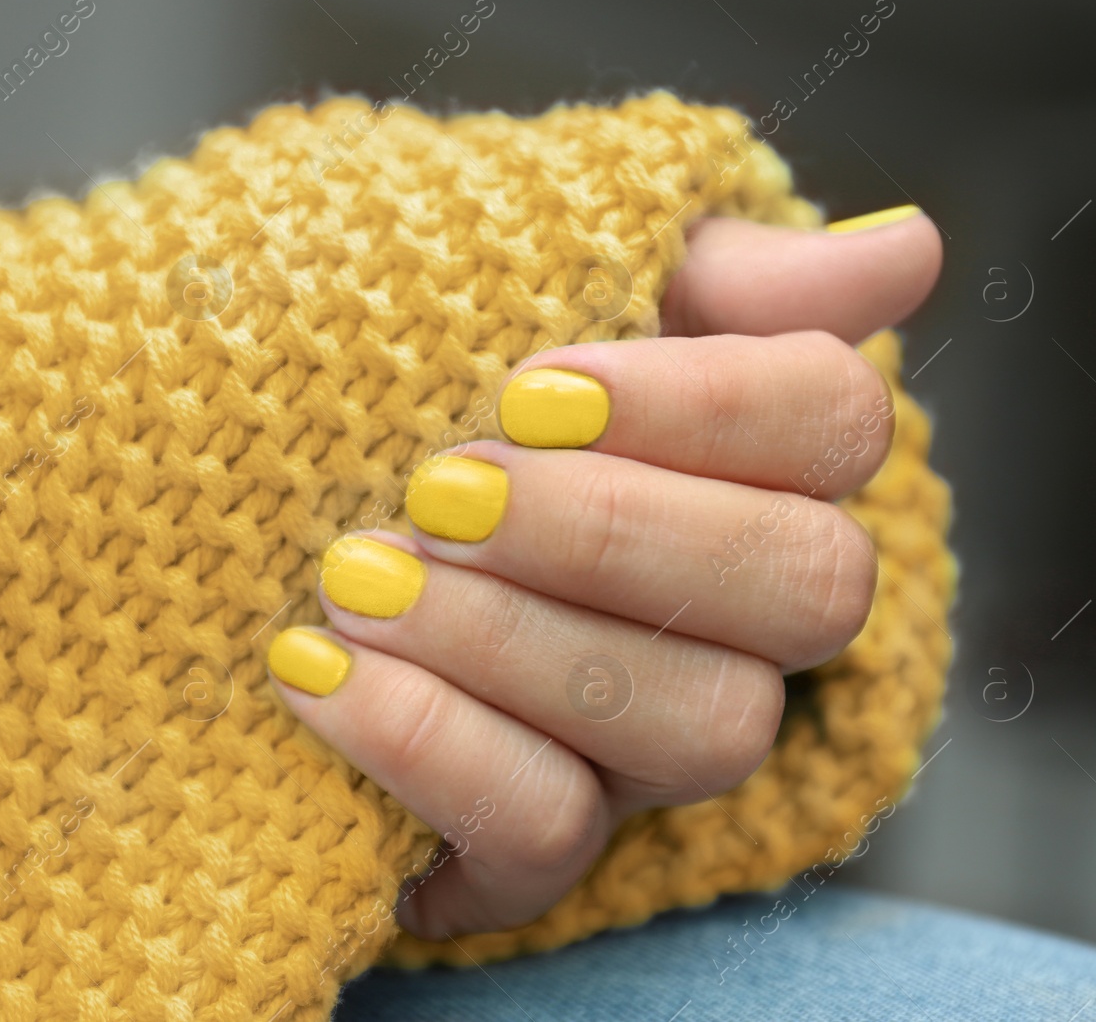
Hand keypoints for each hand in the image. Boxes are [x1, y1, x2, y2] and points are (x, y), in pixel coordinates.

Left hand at [267, 205, 941, 939]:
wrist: (191, 494)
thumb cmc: (379, 370)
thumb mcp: (517, 277)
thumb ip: (701, 268)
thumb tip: (903, 248)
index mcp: (739, 455)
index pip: (832, 418)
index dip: (703, 401)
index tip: (530, 382)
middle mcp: (729, 614)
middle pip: (810, 589)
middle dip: (614, 532)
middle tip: (441, 487)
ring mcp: (642, 746)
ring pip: (707, 727)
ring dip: (517, 641)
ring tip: (360, 574)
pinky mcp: (528, 847)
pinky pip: (549, 835)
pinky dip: (432, 746)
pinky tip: (314, 671)